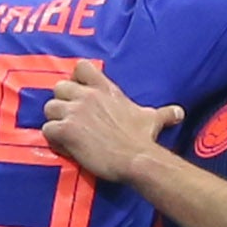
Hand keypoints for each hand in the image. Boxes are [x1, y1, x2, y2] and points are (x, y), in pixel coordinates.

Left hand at [37, 58, 180, 183]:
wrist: (136, 158)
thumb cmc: (142, 138)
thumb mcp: (153, 119)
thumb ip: (164, 113)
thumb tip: (179, 113)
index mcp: (105, 89)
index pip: (81, 67)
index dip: (75, 80)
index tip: (79, 94)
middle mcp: (87, 96)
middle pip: (58, 88)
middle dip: (61, 103)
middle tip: (71, 119)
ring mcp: (74, 112)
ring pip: (49, 108)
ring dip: (55, 121)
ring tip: (66, 135)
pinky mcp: (66, 130)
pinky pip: (47, 130)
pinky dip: (52, 139)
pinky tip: (64, 147)